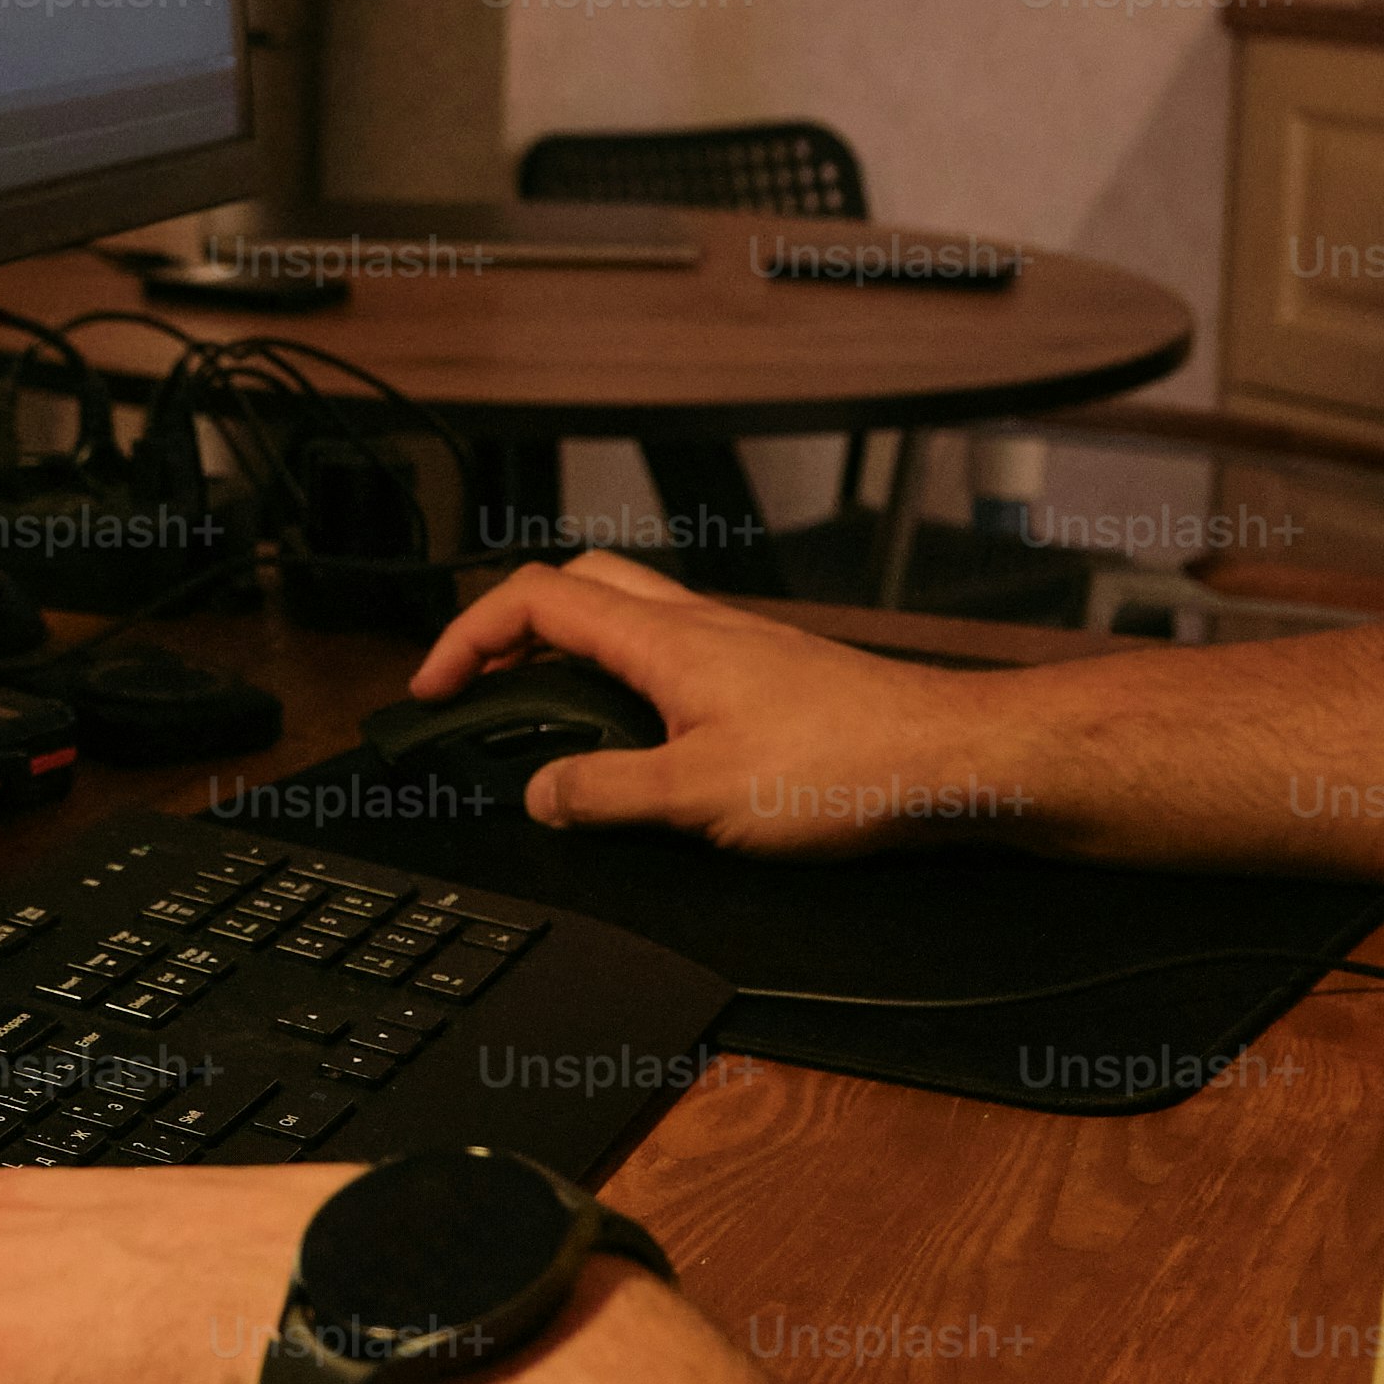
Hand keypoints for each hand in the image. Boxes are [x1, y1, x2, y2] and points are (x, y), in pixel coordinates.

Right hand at [406, 553, 1010, 848]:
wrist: (950, 761)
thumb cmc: (848, 766)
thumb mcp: (699, 798)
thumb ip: (605, 794)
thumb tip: (540, 793)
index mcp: (663, 639)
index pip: (533, 599)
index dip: (465, 636)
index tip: (432, 687)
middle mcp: (695, 625)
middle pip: (574, 586)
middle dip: (510, 627)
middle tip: (481, 685)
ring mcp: (733, 645)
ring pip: (625, 615)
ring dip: (569, 649)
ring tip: (546, 712)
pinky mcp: (766, 675)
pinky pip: (670, 652)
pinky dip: (625, 676)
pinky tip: (641, 734)